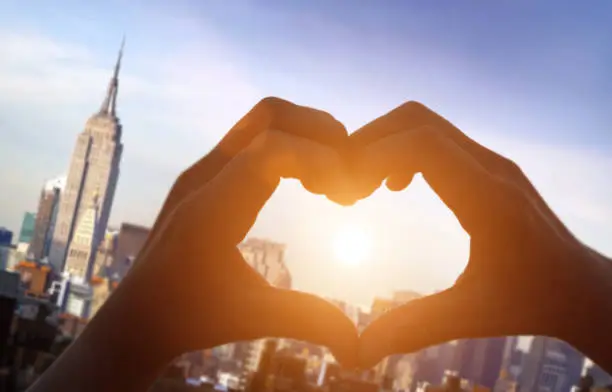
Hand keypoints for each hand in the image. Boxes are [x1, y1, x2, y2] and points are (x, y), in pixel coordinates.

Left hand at [119, 97, 358, 364]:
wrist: (139, 314)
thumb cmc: (188, 317)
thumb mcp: (249, 319)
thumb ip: (305, 321)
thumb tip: (357, 347)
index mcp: (210, 209)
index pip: (272, 150)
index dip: (321, 160)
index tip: (346, 195)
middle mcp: (203, 178)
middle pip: (270, 116)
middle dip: (320, 131)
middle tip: (349, 172)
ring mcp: (204, 171)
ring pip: (263, 121)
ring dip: (307, 135)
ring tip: (333, 179)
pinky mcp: (208, 175)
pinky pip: (256, 138)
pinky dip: (291, 146)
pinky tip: (310, 183)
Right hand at [352, 101, 602, 367]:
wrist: (579, 286)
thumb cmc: (532, 302)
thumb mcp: (471, 316)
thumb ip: (413, 327)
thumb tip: (357, 352)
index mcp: (487, 198)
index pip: (421, 143)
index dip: (372, 157)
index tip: (348, 193)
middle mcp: (490, 167)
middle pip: (416, 120)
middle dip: (369, 142)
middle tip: (346, 185)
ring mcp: (489, 162)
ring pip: (423, 123)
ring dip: (384, 144)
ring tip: (364, 187)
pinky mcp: (486, 166)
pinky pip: (435, 138)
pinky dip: (402, 150)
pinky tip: (394, 187)